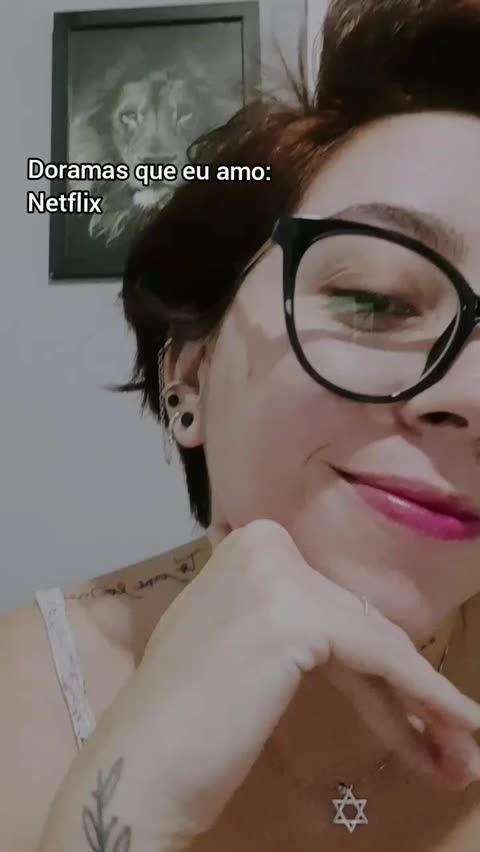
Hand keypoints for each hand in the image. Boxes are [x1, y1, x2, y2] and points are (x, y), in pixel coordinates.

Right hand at [138, 519, 479, 849]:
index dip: (377, 666)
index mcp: (244, 547)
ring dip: (423, 703)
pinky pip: (380, 658)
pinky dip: (424, 697)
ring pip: (374, 642)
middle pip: (354, 624)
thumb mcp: (239, 649)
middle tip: (447, 741)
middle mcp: (262, 545)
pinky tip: (458, 726)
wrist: (142, 762)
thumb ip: (285, 628)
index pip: (331, 607)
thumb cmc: (184, 718)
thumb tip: (347, 643)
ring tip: (459, 750)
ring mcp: (278, 577)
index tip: (412, 712)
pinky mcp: (296, 616)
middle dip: (403, 690)